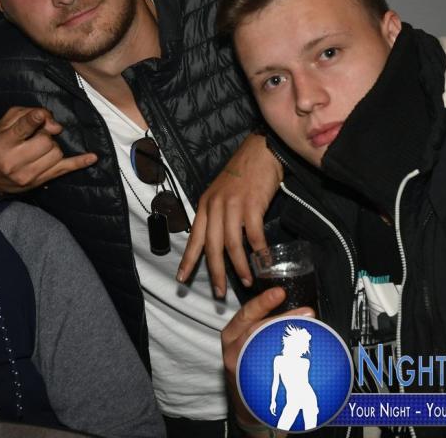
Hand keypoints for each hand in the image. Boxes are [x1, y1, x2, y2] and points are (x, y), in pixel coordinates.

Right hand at [0, 107, 97, 193]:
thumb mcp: (6, 123)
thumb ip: (27, 115)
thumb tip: (53, 124)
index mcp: (2, 144)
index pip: (21, 129)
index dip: (33, 120)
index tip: (41, 115)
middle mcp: (14, 162)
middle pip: (45, 141)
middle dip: (45, 134)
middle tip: (36, 136)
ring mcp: (28, 175)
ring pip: (56, 153)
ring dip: (52, 146)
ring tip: (39, 147)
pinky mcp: (41, 181)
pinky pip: (65, 169)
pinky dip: (80, 163)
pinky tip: (92, 157)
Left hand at [177, 133, 282, 295]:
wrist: (260, 152)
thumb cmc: (242, 173)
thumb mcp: (220, 192)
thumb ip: (217, 214)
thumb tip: (219, 241)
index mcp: (205, 205)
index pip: (195, 237)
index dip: (188, 259)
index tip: (181, 278)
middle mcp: (215, 206)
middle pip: (212, 246)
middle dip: (215, 272)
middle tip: (219, 292)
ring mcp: (233, 206)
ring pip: (232, 244)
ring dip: (240, 266)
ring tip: (246, 281)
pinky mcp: (252, 205)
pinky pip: (254, 235)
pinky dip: (259, 251)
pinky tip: (264, 261)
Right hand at [221, 288, 313, 425]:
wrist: (245, 406)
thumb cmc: (249, 367)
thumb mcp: (246, 343)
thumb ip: (260, 327)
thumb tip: (293, 310)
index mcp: (231, 334)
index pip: (246, 313)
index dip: (263, 302)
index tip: (280, 293)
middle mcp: (232, 349)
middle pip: (256, 329)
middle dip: (284, 319)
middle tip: (306, 312)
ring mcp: (241, 368)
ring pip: (265, 348)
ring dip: (290, 339)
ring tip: (310, 332)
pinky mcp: (251, 385)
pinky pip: (273, 372)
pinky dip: (291, 363)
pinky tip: (305, 359)